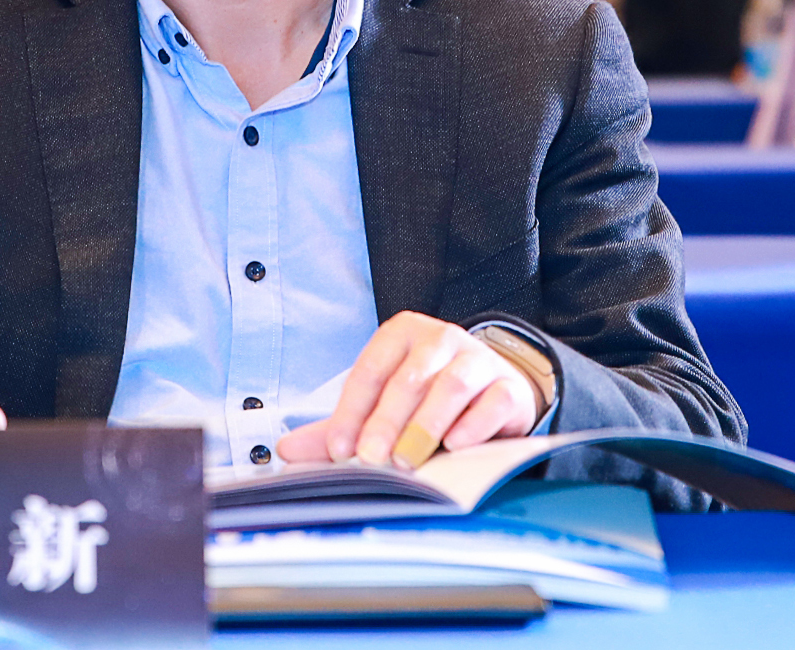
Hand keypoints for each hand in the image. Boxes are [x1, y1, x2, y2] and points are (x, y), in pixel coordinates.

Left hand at [276, 312, 537, 468]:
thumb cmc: (426, 399)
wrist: (493, 391)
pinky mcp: (508, 386)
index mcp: (402, 334)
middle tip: (372, 459)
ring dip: (426, 425)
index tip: (340, 449)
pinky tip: (456, 446)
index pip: (370, 371)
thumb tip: (285, 449)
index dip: (352, 411)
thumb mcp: (382, 406)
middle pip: (409, 379)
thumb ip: (339, 427)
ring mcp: (478, 359)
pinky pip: (492, 402)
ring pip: (451, 386)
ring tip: (408, 460)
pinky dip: (473, 425)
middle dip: (387, 422)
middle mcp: (441, 338)